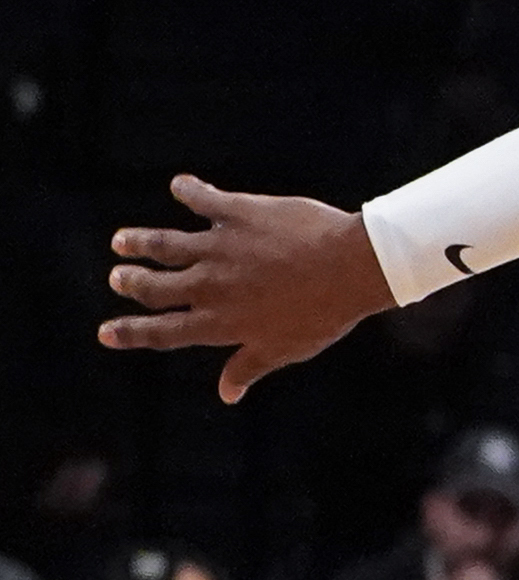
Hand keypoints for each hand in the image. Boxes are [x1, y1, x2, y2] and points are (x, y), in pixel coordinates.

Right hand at [102, 180, 396, 402]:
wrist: (352, 267)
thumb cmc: (324, 313)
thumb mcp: (287, 348)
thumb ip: (250, 367)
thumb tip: (226, 394)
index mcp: (220, 322)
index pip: (164, 332)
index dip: (132, 333)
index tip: (106, 333)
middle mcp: (210, 286)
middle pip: (154, 286)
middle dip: (131, 282)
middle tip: (118, 276)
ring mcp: (219, 248)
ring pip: (163, 244)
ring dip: (139, 242)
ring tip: (122, 241)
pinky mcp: (236, 214)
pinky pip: (202, 199)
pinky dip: (188, 190)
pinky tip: (181, 185)